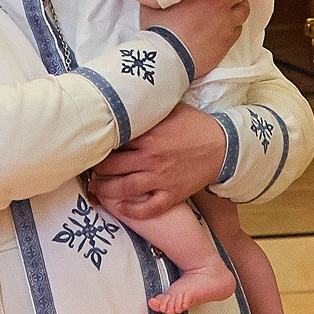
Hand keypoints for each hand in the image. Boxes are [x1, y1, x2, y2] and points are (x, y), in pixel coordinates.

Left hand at [93, 106, 227, 220]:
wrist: (223, 145)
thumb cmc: (195, 125)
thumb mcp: (171, 110)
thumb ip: (148, 110)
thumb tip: (127, 102)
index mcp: (148, 136)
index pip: (114, 144)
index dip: (100, 147)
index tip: (93, 149)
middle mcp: (151, 159)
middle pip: (112, 168)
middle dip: (97, 171)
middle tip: (91, 171)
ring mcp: (162, 179)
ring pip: (125, 189)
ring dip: (106, 191)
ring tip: (97, 190)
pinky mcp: (173, 194)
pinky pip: (149, 208)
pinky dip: (133, 211)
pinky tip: (122, 208)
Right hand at [150, 0, 250, 78]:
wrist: (167, 58)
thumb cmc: (159, 30)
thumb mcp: (155, 2)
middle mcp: (219, 4)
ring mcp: (226, 23)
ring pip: (244, 9)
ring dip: (239, 7)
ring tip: (231, 8)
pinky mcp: (228, 41)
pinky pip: (238, 29)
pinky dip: (234, 26)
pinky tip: (224, 27)